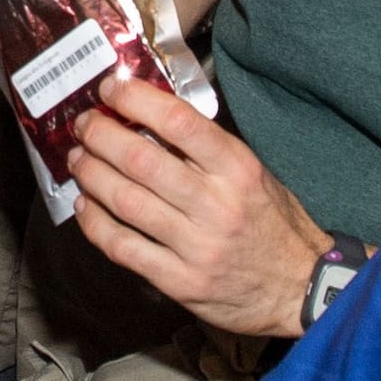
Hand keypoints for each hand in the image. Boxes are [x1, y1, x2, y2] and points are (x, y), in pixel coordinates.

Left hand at [65, 79, 329, 337]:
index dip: (136, 100)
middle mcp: (217, 205)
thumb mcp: (255, 175)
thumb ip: (209, 149)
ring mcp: (197, 246)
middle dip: (101, 136)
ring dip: (91, 175)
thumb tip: (150, 115)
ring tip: (78, 160)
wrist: (301, 290)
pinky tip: (85, 207)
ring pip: (126, 201)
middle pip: (141, 160)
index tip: (111, 91)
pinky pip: (124, 248)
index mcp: (239, 170)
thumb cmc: (274, 225)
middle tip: (83, 126)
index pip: (180, 122)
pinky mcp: (180, 282)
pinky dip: (95, 224)